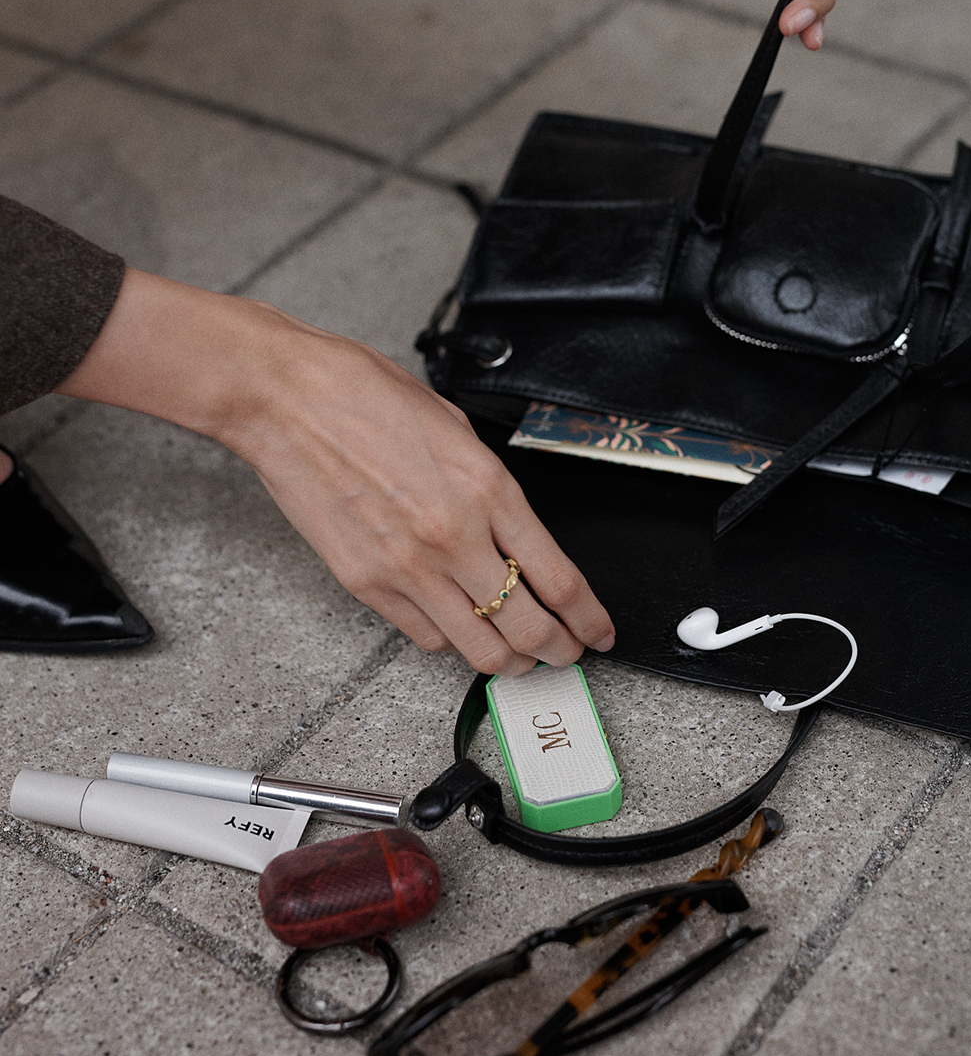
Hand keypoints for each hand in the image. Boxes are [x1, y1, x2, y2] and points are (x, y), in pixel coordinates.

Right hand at [59, 269, 614, 674]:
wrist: (287, 399)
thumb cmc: (364, 396)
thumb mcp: (457, 429)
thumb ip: (492, 489)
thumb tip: (517, 534)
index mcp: (488, 490)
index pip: (560, 580)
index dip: (589, 618)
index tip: (598, 630)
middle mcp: (454, 537)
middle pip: (529, 628)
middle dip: (559, 651)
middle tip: (567, 652)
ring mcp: (408, 568)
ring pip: (479, 648)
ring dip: (509, 659)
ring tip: (520, 654)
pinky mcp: (365, 584)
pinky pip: (424, 636)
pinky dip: (450, 640)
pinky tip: (458, 626)